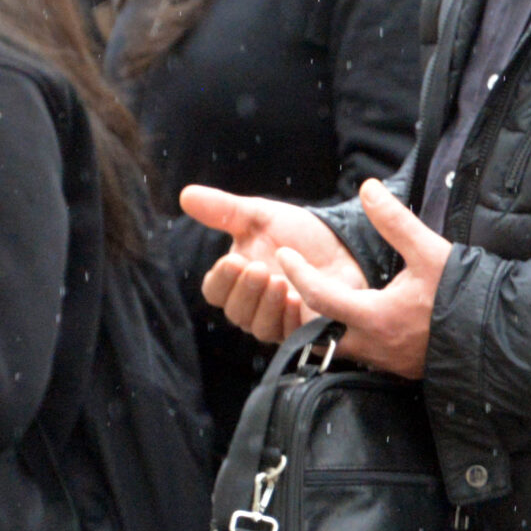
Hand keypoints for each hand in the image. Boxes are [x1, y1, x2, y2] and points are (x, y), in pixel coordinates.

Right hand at [182, 185, 365, 344]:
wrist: (344, 244)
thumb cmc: (298, 234)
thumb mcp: (261, 216)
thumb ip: (225, 210)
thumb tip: (186, 194)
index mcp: (237, 280)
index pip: (214, 291)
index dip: (221, 280)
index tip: (233, 260)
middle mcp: (253, 305)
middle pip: (235, 311)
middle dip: (245, 291)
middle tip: (259, 269)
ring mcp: (278, 320)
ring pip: (259, 327)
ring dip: (266, 305)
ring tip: (280, 282)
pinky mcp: (305, 332)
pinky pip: (289, 336)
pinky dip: (290, 319)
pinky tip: (297, 302)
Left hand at [268, 179, 449, 378]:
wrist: (499, 333)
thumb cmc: (462, 292)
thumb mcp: (429, 251)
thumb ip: (394, 221)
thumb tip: (367, 188)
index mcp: (374, 316)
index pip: (318, 296)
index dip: (297, 273)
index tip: (284, 254)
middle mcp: (373, 346)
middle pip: (317, 334)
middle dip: (304, 310)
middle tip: (297, 285)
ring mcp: (385, 362)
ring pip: (338, 348)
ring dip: (328, 326)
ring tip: (325, 301)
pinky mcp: (400, 369)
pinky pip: (362, 355)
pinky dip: (351, 338)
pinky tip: (360, 321)